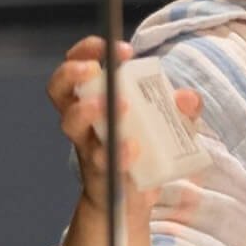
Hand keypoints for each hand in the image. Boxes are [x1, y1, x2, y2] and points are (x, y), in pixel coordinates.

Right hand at [46, 37, 200, 215]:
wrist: (133, 197)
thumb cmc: (147, 149)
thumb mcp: (172, 125)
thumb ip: (182, 110)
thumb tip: (187, 98)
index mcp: (95, 98)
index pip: (79, 64)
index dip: (89, 50)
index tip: (121, 48)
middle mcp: (83, 120)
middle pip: (58, 89)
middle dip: (71, 73)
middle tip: (93, 68)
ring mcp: (88, 145)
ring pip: (71, 124)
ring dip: (88, 110)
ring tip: (116, 103)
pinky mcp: (100, 172)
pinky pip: (100, 160)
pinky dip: (117, 152)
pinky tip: (133, 147)